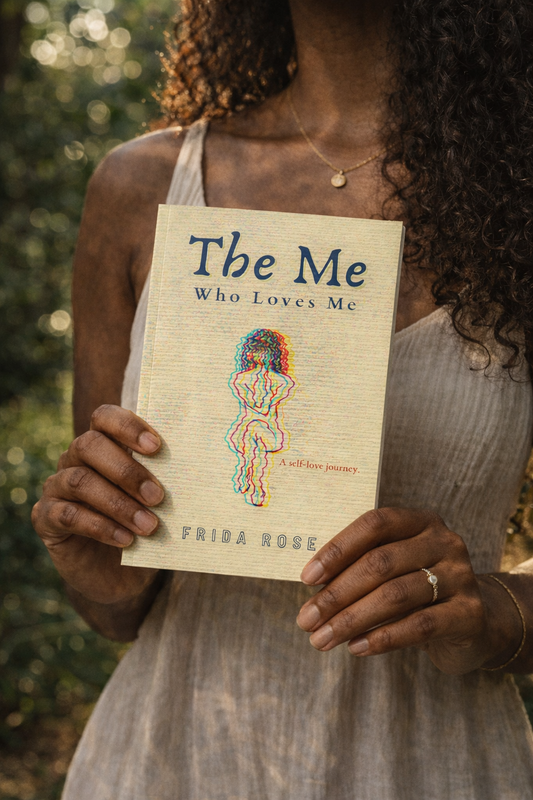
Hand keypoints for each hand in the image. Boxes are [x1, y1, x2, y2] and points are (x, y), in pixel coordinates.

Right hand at [32, 404, 163, 604]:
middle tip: (158, 496)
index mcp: (102, 445)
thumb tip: (193, 470)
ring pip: (80, 481)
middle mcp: (74, 460)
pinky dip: (101, 527)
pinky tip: (126, 540)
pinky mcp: (46, 518)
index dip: (127, 426)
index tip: (156, 447)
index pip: (104, 417)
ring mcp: (57, 487)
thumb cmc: (142, 525)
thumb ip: (163, 481)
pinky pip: (68, 515)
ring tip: (149, 525)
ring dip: (118, 504)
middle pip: (89, 445)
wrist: (118, 574)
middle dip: (127, 471)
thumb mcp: (155, 502)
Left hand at [296, 508, 522, 673]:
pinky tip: (355, 647)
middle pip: (380, 563)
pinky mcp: (470, 614)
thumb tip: (313, 587)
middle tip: (305, 619)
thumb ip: (363, 567)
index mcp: (420, 521)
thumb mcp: (396, 568)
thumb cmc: (418, 590)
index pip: (374, 524)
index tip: (306, 578)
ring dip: (351, 619)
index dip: (338, 549)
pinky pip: (418, 626)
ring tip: (321, 639)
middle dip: (336, 594)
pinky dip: (382, 638)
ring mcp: (460, 576)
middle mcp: (444, 542)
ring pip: (395, 596)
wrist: (476, 623)